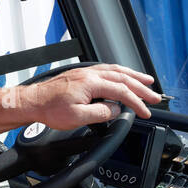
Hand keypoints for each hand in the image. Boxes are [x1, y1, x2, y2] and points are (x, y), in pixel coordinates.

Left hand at [16, 63, 160, 128]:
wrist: (32, 102)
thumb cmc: (50, 109)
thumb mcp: (78, 118)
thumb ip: (101, 113)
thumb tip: (116, 110)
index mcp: (91, 83)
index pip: (121, 91)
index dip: (136, 102)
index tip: (145, 111)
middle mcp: (90, 74)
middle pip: (123, 77)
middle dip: (141, 87)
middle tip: (154, 96)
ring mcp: (85, 72)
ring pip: (115, 70)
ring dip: (133, 76)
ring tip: (146, 81)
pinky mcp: (80, 75)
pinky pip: (106, 70)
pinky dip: (119, 73)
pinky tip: (122, 76)